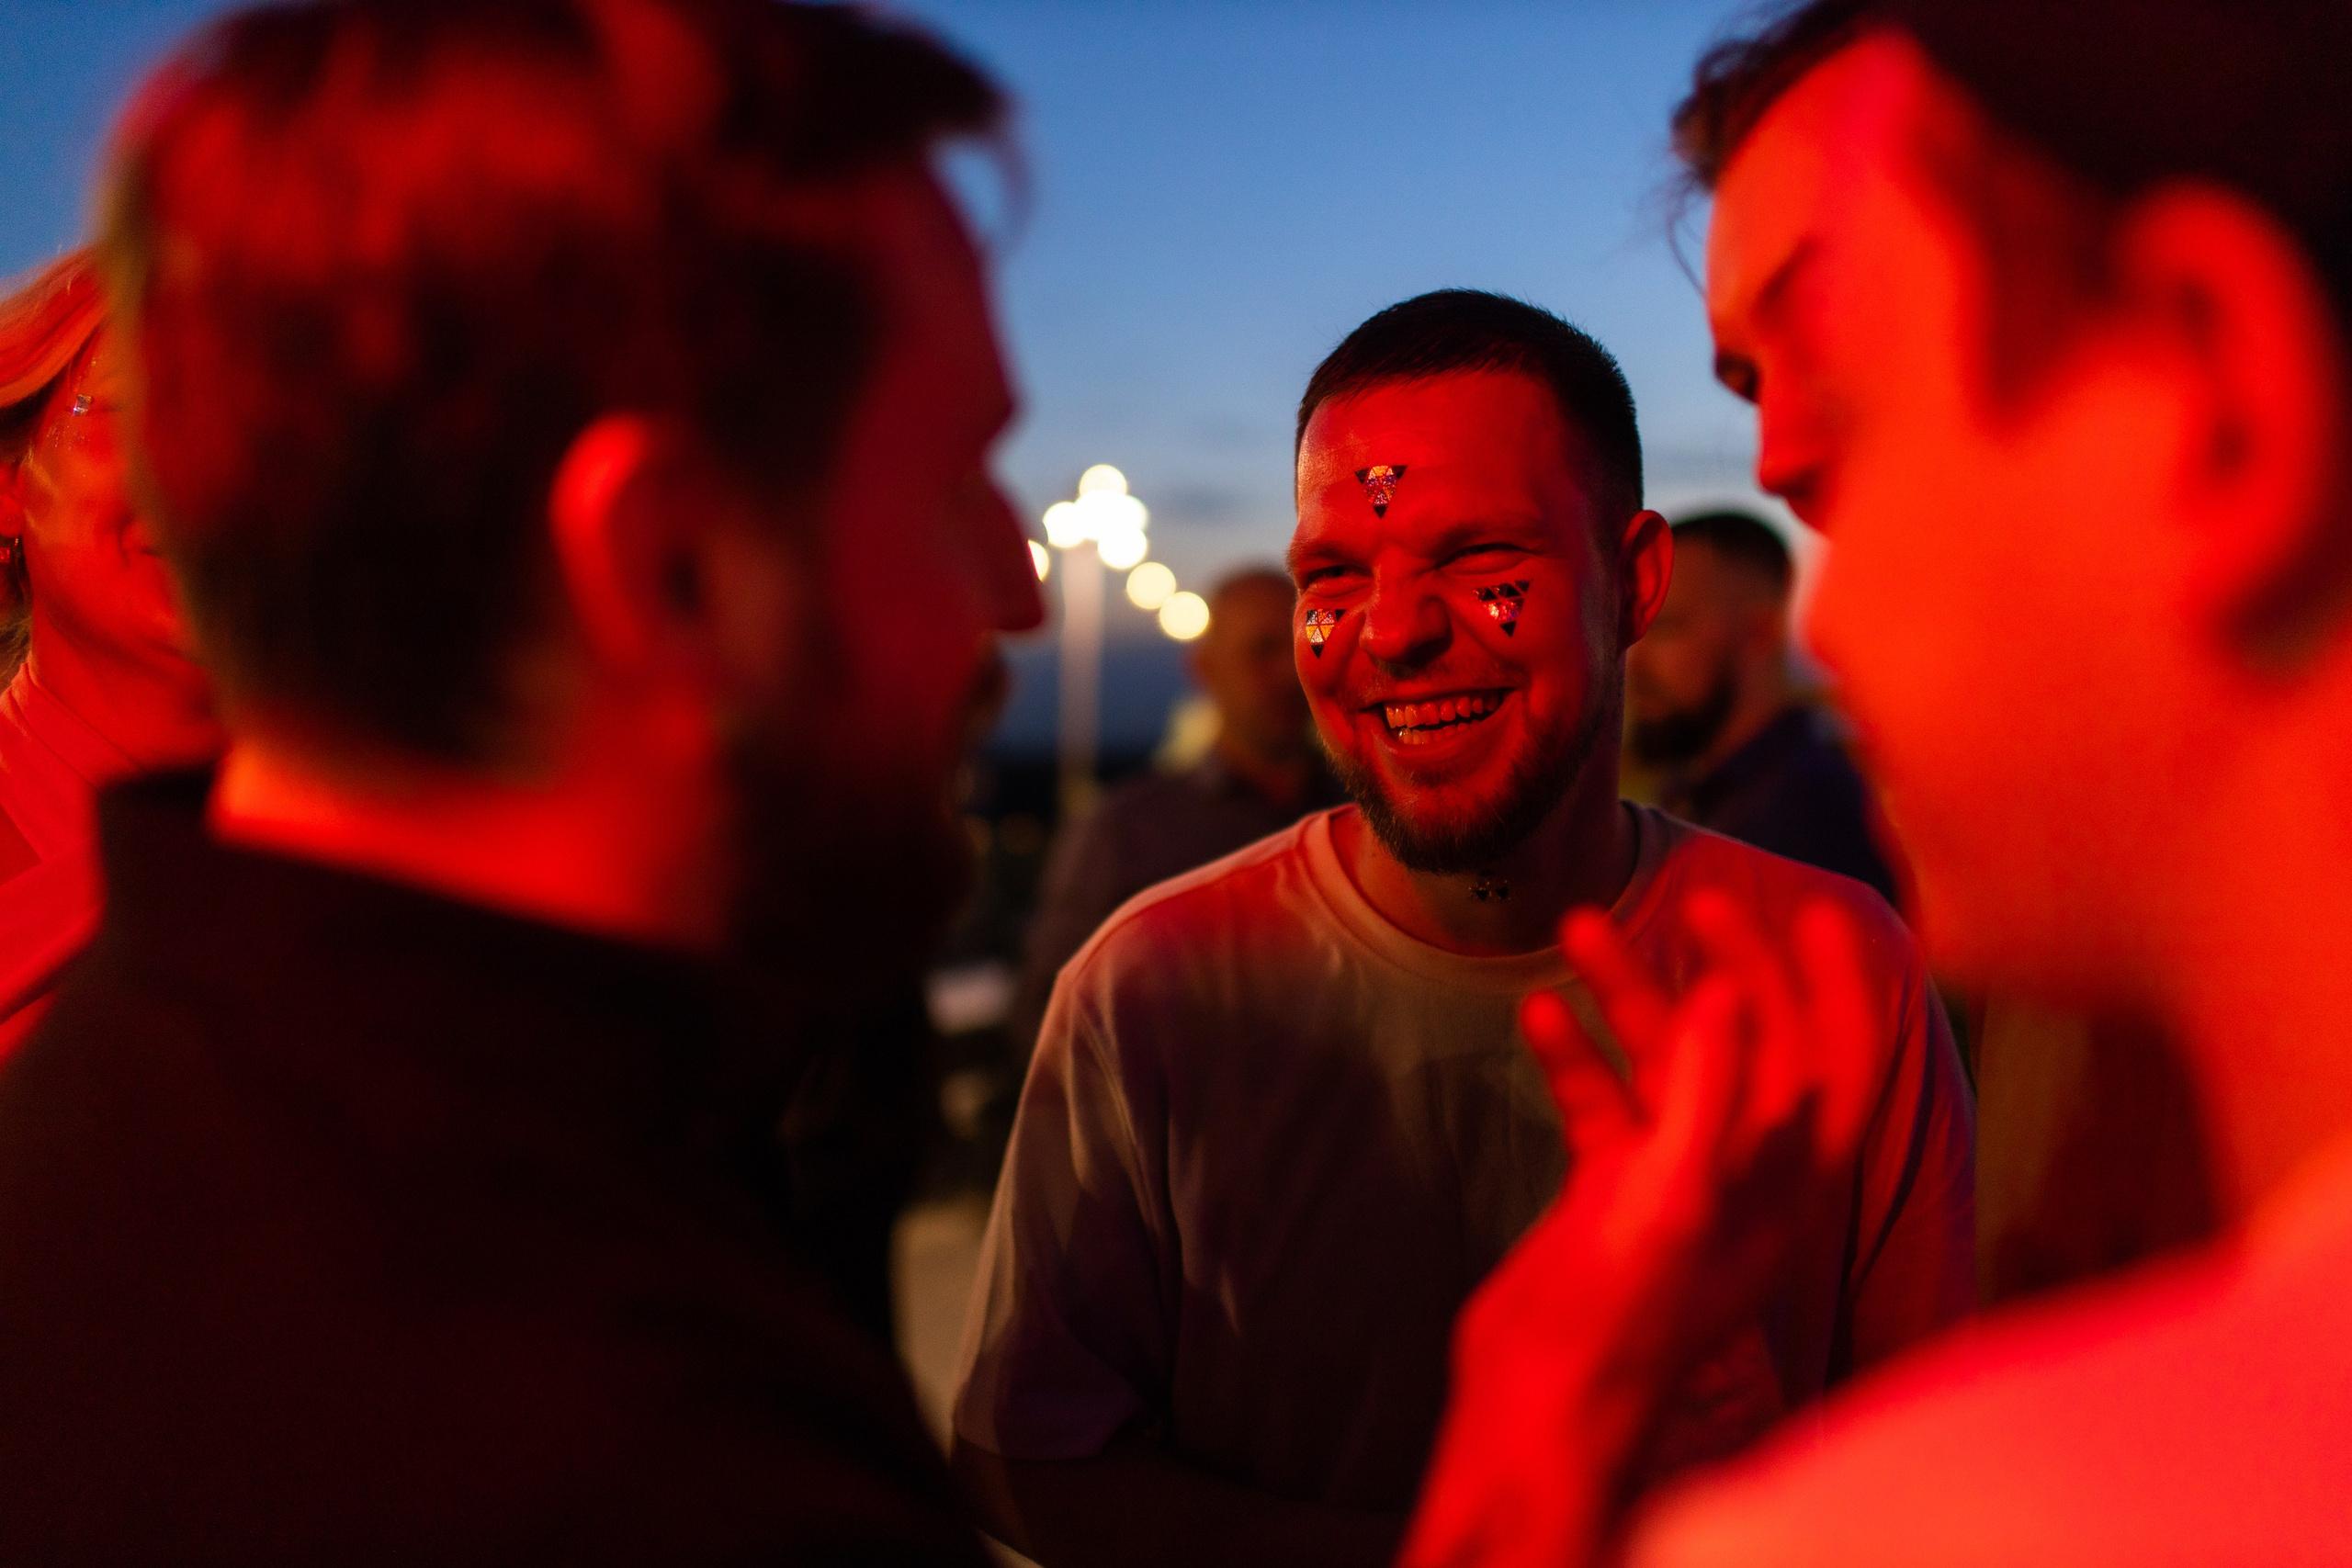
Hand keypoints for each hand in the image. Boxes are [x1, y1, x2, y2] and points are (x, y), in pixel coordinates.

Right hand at [1397, 890, 1883, 1567]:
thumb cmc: (1625, 1315)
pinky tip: (1538, 1013)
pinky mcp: (1609, 1191)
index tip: (1814, 905)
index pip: (1834, 1060)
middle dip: (1721, 966)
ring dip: (1627, 996)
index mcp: (1784, 1179)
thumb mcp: (1674, 1195)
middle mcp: (1741, 1171)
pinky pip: (1601, 1103)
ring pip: (1662, 1062)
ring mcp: (1672, 1179)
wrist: (1539, 1401)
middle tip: (1690, 899)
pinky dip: (1575, 1056)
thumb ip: (1708, 1088)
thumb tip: (1731, 990)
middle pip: (1748, 1044)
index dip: (1834, 983)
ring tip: (1578, 925)